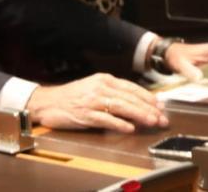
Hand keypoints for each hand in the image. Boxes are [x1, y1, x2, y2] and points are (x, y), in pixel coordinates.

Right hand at [26, 73, 168, 133]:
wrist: (46, 102)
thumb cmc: (71, 97)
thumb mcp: (93, 88)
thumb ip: (113, 94)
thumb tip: (136, 104)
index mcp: (103, 79)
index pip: (132, 88)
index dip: (148, 98)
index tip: (161, 106)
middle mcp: (100, 88)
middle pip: (130, 98)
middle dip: (149, 109)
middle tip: (162, 118)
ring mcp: (92, 101)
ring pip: (122, 107)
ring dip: (139, 115)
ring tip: (151, 122)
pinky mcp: (85, 114)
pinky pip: (106, 119)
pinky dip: (119, 124)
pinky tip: (130, 128)